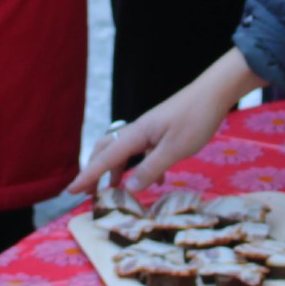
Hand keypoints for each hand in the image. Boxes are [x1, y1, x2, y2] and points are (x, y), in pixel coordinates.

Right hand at [69, 48, 266, 194]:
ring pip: (124, 151)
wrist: (213, 93)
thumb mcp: (174, 149)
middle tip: (89, 193)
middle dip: (95, 172)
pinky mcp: (160, 130)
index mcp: (136, 134)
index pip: (105, 159)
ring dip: (117, 171)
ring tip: (116, 191)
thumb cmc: (195, 119)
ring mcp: (148, 130)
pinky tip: (158, 180)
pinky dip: (142, 166)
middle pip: (106, 151)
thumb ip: (151, 169)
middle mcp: (137, 130)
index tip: (71, 191)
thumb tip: (129, 189)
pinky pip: (143, 150)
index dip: (88, 176)